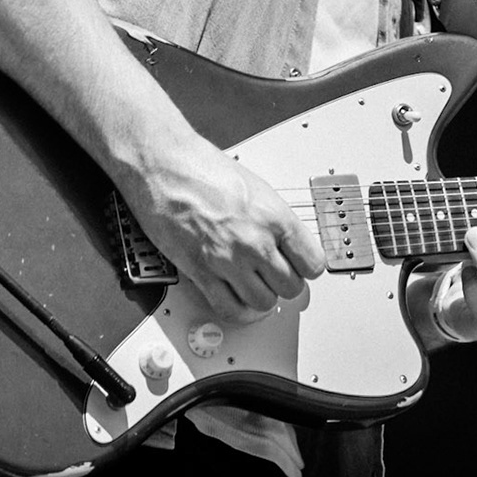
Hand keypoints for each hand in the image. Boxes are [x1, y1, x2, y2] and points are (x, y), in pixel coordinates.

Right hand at [121, 137, 327, 323]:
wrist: (163, 167)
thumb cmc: (203, 168)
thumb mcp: (257, 188)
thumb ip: (275, 219)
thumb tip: (289, 242)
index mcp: (275, 217)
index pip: (313, 263)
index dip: (307, 267)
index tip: (302, 267)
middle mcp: (255, 241)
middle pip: (291, 287)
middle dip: (285, 283)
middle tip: (277, 275)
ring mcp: (228, 260)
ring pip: (263, 303)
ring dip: (262, 297)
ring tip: (256, 284)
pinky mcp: (201, 272)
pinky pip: (229, 308)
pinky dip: (237, 310)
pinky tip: (237, 298)